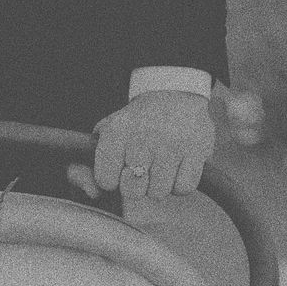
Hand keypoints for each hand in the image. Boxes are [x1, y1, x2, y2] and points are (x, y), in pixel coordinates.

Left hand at [67, 91, 214, 202]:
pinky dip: (179, 184)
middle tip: (142, 168)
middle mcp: (143, 138)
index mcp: (117, 133)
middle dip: (136, 185)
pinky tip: (177, 167)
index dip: (112, 179)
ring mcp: (172, 145)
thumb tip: (91, 193)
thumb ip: (89, 165)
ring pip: (158, 193)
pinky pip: (183, 188)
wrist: (174, 92)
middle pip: (132, 191)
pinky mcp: (197, 150)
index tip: (119, 165)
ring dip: (159, 185)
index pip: (106, 181)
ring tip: (161, 165)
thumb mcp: (108, 134)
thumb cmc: (136, 123)